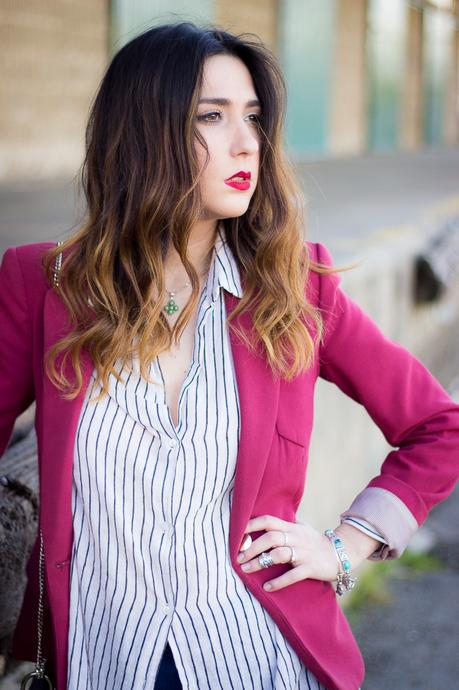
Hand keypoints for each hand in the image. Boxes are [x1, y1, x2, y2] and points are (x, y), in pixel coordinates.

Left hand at [237, 514, 378, 591]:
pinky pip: (292, 575)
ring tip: (246, 570)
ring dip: (259, 562)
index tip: (237, 534)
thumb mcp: (301, 528)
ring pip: (277, 555)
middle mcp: (295, 538)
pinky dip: (279, 581)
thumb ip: (285, 524)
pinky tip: (267, 587)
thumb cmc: (315, 542)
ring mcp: (303, 553)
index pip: (268, 520)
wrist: (340, 553)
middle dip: (251, 547)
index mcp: (291, 527)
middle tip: (238, 558)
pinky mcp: (310, 568)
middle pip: (270, 537)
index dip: (251, 524)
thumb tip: (265, 520)